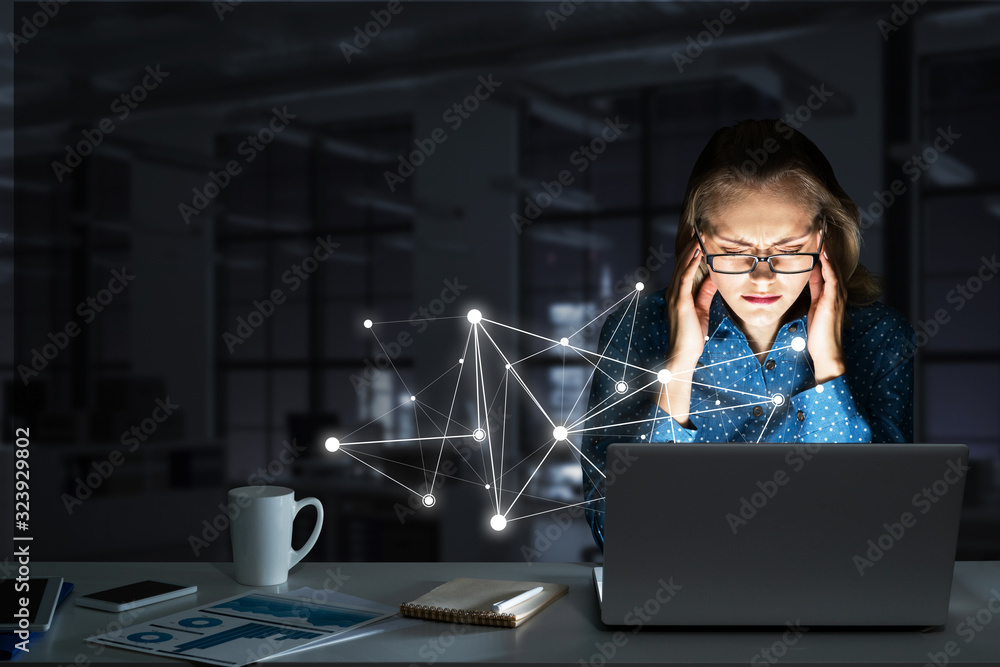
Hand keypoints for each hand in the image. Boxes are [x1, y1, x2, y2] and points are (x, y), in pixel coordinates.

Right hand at [664, 230, 717, 370]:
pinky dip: (691, 263)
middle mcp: (673, 292)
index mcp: (677, 294)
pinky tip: (698, 253)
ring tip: (698, 235)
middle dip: (688, 246)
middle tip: (696, 229)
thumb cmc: (692, 335)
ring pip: (682, 267)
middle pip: (680, 264)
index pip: (683, 268)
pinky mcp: (680, 301)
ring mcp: (675, 296)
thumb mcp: (702, 309)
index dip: (689, 253)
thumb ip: (706, 293)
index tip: (697, 238)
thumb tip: (714, 277)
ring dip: (690, 250)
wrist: (684, 354)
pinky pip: (685, 278)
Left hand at [807, 249, 846, 382]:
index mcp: (832, 293)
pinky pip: (831, 280)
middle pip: (834, 264)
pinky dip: (828, 267)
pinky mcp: (832, 302)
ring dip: (829, 252)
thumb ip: (814, 290)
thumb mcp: (814, 305)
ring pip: (834, 269)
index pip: (829, 268)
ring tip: (823, 236)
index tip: (818, 238)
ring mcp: (837, 296)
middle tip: (822, 229)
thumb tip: (809, 274)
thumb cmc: (820, 332)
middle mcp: (837, 292)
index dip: (824, 253)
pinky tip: (823, 256)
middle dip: (828, 247)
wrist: (827, 352)